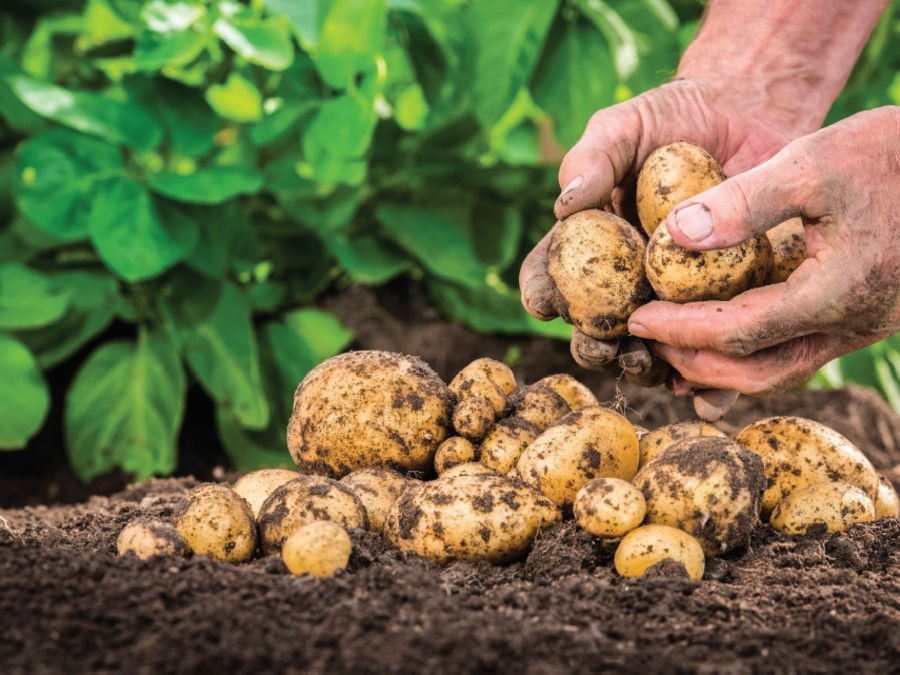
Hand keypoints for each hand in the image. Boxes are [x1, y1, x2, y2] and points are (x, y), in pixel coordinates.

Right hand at [520, 77, 800, 417]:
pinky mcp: (723, 307)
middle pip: (594, 329)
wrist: (749, 116)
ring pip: (647, 350)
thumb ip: (592, 159)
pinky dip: (707, 382)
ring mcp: (673, 299)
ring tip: (651, 363)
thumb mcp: (625, 126)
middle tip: (602, 343)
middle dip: (592, 346)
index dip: (542, 295)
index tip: (548, 302)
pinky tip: (707, 391)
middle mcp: (623, 281)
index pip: (549, 278)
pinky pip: (710, 353)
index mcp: (588, 247)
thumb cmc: (672, 118)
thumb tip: (564, 205)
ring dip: (642, 367)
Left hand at [628, 106, 899, 395]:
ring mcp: (861, 327)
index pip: (737, 332)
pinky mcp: (863, 317)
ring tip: (672, 348)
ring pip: (779, 371)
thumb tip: (674, 236)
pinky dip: (751, 353)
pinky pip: (797, 352)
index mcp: (837, 293)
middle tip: (646, 339)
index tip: (635, 319)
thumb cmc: (896, 154)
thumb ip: (747, 201)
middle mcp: (852, 325)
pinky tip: (720, 339)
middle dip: (693, 360)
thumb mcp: (818, 162)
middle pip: (755, 371)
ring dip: (721, 367)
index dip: (680, 330)